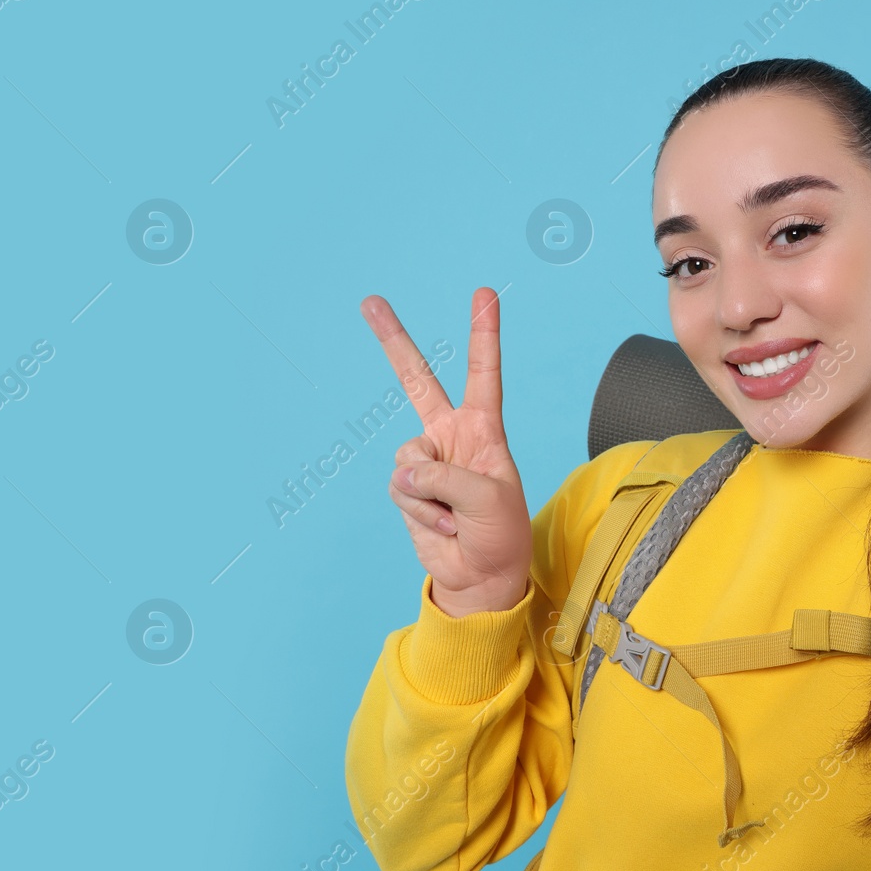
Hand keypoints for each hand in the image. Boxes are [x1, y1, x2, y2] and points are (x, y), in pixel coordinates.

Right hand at [360, 286, 532, 616]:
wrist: (482, 576)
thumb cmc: (500, 534)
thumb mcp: (490, 499)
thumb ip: (447, 476)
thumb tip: (406, 474)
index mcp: (484, 429)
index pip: (483, 374)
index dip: (483, 334)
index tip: (484, 294)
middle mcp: (451, 436)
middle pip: (417, 380)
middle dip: (393, 340)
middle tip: (370, 300)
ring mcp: (426, 461)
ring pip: (409, 461)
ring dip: (434, 496)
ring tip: (458, 515)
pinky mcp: (407, 489)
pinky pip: (403, 491)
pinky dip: (424, 513)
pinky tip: (444, 525)